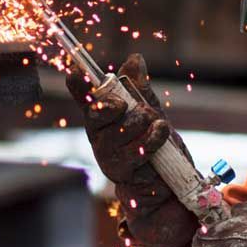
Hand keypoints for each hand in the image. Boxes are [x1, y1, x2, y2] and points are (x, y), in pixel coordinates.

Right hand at [66, 53, 172, 184]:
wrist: (169, 187)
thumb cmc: (158, 149)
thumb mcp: (151, 113)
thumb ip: (140, 89)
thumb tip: (134, 59)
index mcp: (103, 120)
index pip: (86, 100)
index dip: (80, 86)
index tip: (77, 72)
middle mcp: (100, 138)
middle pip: (99, 112)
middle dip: (119, 105)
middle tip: (135, 108)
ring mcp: (108, 157)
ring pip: (124, 127)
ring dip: (147, 124)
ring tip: (157, 129)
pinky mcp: (121, 173)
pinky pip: (139, 147)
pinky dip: (155, 137)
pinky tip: (161, 135)